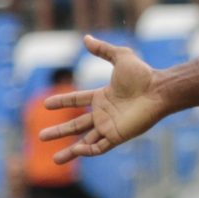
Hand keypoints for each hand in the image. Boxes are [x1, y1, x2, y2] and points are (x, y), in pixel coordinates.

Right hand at [45, 38, 168, 162]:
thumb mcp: (120, 57)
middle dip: (59, 131)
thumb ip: (103, 49)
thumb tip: (86, 38)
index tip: (46, 104)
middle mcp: (104, 114)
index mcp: (102, 97)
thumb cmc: (142, 74)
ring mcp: (110, 126)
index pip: (77, 100)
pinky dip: (87, 151)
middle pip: (76, 125)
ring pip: (85, 142)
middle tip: (41, 136)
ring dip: (70, 151)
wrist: (158, 90)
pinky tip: (76, 150)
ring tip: (55, 160)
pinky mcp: (117, 136)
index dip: (62, 102)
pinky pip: (99, 147)